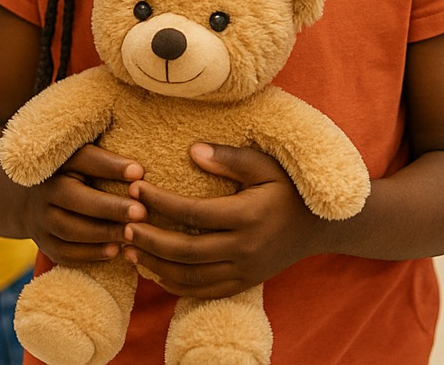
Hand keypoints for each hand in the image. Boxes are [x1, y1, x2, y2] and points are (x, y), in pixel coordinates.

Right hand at [23, 144, 145, 266]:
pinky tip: (115, 250)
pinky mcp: (44, 244)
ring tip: (132, 234)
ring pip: (70, 229)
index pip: (84, 160)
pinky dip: (91, 253)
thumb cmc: (72, 175)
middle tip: (141, 213)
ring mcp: (40, 220)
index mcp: (57, 164)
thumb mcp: (83, 160)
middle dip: (110, 207)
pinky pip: (65, 253)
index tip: (139, 172)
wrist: (31, 200)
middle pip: (76, 199)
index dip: (110, 166)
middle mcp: (45, 191)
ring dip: (104, 233)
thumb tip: (138, 172)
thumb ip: (106, 161)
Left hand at [121, 143, 324, 298]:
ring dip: (155, 265)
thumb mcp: (265, 165)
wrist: (318, 228)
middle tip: (125, 224)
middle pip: (186, 251)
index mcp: (248, 216)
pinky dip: (174, 285)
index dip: (161, 202)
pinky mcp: (243, 284)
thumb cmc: (288, 188)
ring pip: (190, 277)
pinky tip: (154, 271)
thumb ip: (230, 158)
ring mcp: (244, 271)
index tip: (136, 187)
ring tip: (130, 249)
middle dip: (150, 238)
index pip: (193, 213)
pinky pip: (203, 292)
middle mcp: (245, 249)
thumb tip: (192, 151)